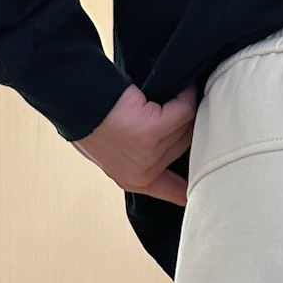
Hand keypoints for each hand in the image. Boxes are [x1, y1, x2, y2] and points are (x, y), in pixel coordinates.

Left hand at [72, 81, 199, 202]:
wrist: (74, 101)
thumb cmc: (91, 120)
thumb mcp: (114, 152)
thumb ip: (142, 158)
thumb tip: (177, 146)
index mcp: (135, 181)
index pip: (177, 194)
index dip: (196, 186)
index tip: (209, 179)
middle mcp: (144, 173)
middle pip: (187, 148)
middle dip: (189, 126)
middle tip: (187, 108)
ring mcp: (148, 154)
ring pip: (188, 128)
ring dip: (188, 107)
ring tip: (181, 93)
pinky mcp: (150, 131)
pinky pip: (183, 111)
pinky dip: (186, 96)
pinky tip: (183, 88)